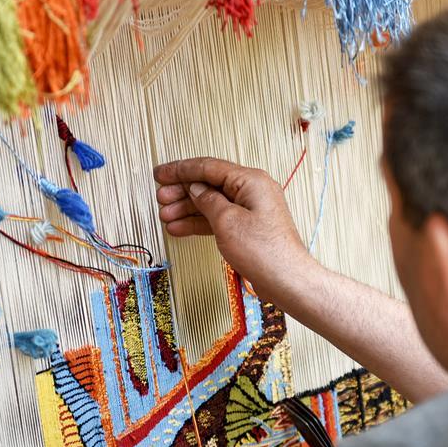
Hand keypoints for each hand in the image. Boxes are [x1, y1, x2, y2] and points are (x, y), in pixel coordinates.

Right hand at [154, 158, 314, 300]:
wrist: (286, 279)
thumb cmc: (264, 251)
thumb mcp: (227, 221)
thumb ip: (207, 200)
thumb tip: (196, 188)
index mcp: (250, 181)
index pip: (208, 167)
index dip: (181, 170)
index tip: (161, 174)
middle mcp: (252, 191)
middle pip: (209, 184)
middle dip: (182, 191)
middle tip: (161, 198)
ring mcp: (250, 210)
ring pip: (212, 203)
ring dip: (187, 209)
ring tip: (166, 216)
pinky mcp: (248, 227)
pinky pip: (218, 218)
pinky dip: (199, 222)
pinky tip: (180, 228)